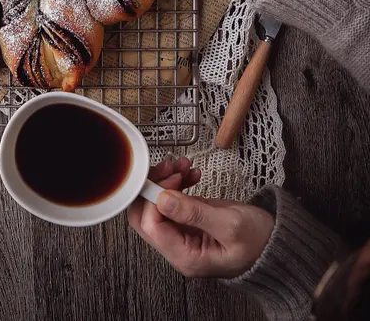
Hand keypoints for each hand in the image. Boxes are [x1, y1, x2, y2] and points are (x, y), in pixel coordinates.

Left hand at [129, 172, 273, 278]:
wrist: (276, 242)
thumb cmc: (259, 241)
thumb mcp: (230, 225)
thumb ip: (194, 212)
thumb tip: (162, 198)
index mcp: (185, 257)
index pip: (151, 225)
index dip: (155, 197)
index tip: (173, 178)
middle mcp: (178, 248)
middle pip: (145, 216)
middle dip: (155, 186)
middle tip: (171, 166)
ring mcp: (182, 234)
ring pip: (156, 204)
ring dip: (166, 180)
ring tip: (185, 165)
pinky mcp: (188, 221)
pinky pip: (171, 200)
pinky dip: (177, 183)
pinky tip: (191, 173)